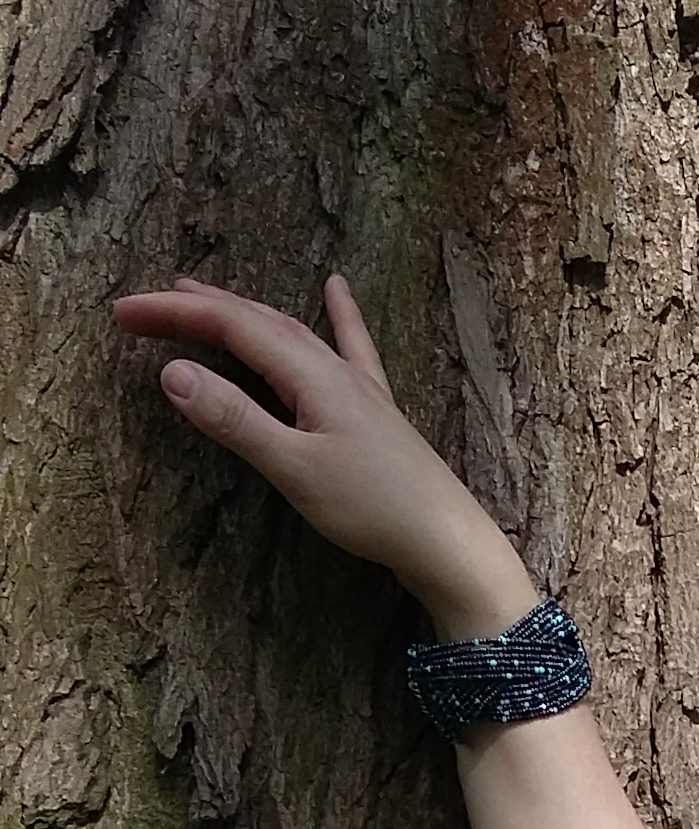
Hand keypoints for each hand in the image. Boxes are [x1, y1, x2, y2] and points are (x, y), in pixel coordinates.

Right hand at [114, 274, 537, 636]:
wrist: (448, 541)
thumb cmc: (375, 510)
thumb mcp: (293, 468)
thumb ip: (234, 420)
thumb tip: (172, 372)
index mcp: (312, 377)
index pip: (231, 326)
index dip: (173, 315)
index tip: (121, 312)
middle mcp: (336, 370)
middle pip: (258, 321)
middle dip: (199, 308)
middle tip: (144, 305)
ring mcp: (359, 388)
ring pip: (292, 330)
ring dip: (245, 310)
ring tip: (204, 295)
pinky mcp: (374, 410)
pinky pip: (348, 345)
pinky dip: (336, 313)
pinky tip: (336, 287)